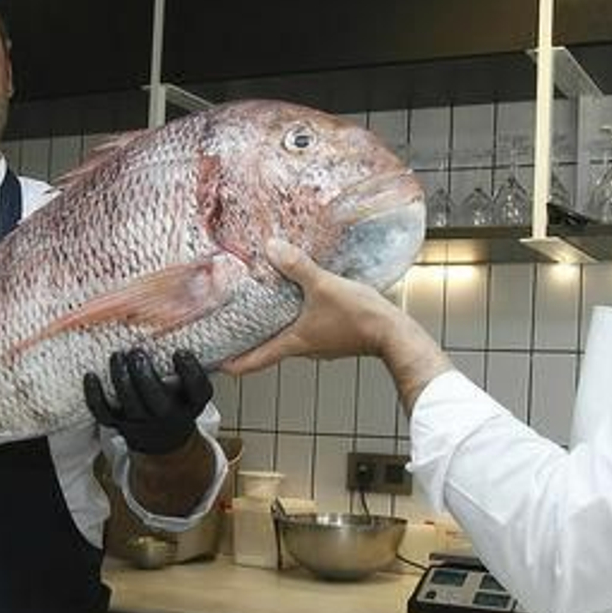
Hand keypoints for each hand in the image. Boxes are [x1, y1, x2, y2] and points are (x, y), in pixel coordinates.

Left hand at [84, 349, 211, 454]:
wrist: (163, 437)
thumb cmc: (177, 400)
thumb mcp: (192, 385)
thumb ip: (190, 362)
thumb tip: (188, 319)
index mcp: (191, 403)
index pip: (198, 390)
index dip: (190, 371)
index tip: (180, 352)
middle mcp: (168, 415)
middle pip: (156, 399)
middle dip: (144, 375)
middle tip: (137, 352)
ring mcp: (142, 421)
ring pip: (129, 403)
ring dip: (121, 377)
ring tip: (117, 356)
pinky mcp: (119, 424)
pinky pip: (103, 413)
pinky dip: (94, 395)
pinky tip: (91, 376)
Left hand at [222, 238, 412, 374]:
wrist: (393, 333)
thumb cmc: (360, 318)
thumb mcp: (323, 286)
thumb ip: (297, 267)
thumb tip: (273, 249)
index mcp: (294, 343)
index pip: (256, 360)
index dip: (235, 363)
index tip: (218, 364)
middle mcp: (305, 349)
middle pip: (270, 348)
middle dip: (252, 339)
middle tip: (234, 330)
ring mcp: (320, 345)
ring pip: (290, 337)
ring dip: (276, 327)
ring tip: (264, 309)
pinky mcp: (334, 337)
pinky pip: (308, 329)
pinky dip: (298, 319)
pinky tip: (300, 303)